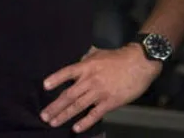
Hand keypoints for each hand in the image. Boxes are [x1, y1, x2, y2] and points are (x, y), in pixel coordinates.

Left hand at [41, 44, 161, 132]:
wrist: (140, 63)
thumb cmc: (119, 57)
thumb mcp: (99, 54)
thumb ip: (87, 61)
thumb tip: (76, 67)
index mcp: (87, 66)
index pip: (67, 72)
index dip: (56, 79)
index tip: (45, 86)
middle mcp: (90, 80)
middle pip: (69, 94)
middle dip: (55, 106)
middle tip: (44, 115)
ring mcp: (99, 92)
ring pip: (78, 106)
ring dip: (64, 115)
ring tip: (53, 123)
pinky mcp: (110, 102)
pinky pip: (94, 114)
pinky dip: (84, 122)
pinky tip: (76, 128)